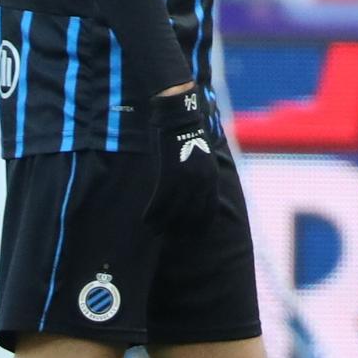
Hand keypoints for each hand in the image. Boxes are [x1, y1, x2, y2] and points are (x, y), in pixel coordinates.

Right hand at [146, 85, 226, 228]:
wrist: (179, 120)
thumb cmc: (190, 138)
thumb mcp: (203, 160)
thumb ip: (203, 178)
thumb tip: (196, 195)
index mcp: (211, 179)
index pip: (208, 211)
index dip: (199, 226)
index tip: (191, 236)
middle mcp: (201, 183)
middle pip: (191, 215)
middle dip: (180, 229)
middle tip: (170, 238)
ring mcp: (184, 180)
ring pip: (173, 211)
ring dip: (162, 225)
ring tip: (155, 232)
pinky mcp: (168, 175)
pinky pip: (159, 201)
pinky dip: (152, 213)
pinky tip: (146, 220)